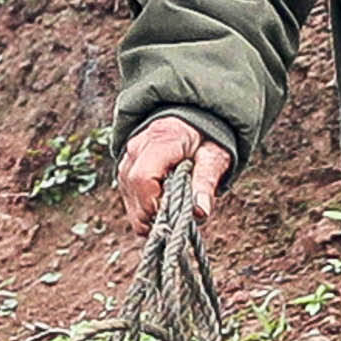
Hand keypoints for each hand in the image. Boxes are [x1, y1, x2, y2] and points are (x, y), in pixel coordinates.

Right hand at [119, 114, 232, 233]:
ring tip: (172, 210)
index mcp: (161, 140)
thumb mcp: (215, 157)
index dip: (154, 204)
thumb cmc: (205, 139)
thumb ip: (206, 182)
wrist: (192, 120)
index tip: (173, 218)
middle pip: (132, 189)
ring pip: (127, 195)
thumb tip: (201, 212)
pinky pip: (128, 194)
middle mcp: (137, 147)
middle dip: (151, 213)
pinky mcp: (125, 168)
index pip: (143, 178)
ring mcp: (127, 158)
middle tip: (176, 221)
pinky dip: (143, 206)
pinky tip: (162, 204)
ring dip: (147, 211)